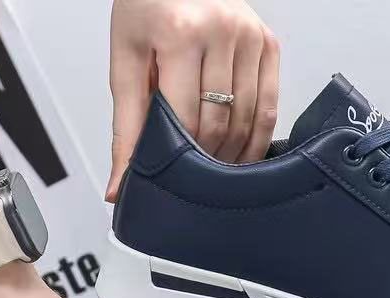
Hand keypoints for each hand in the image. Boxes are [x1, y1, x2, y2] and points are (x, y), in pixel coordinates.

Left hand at [106, 0, 279, 200]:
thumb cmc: (148, 6)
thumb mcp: (126, 59)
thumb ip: (126, 126)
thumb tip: (120, 186)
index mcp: (179, 32)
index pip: (186, 120)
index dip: (179, 155)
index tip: (170, 171)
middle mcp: (221, 30)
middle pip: (219, 124)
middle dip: (204, 157)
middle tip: (190, 169)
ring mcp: (250, 36)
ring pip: (247, 121)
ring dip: (231, 153)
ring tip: (212, 162)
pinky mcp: (268, 44)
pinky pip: (270, 107)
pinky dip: (257, 138)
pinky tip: (240, 152)